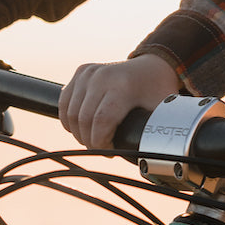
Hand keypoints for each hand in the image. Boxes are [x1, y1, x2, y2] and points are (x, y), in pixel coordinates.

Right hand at [59, 54, 179, 148]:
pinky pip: (65, 102)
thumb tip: (150, 158)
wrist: (153, 66)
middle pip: (83, 120)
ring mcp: (89, 72)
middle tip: (101, 149)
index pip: (101, 122)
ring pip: (71, 114)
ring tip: (93, 140)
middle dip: (89, 142)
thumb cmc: (158, 91)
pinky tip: (79, 128)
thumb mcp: (160, 111)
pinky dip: (69, 119)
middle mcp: (102, 76)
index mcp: (122, 86)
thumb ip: (153, 132)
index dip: (101, 143)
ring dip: (78, 133)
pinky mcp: (82, 71)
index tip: (110, 152)